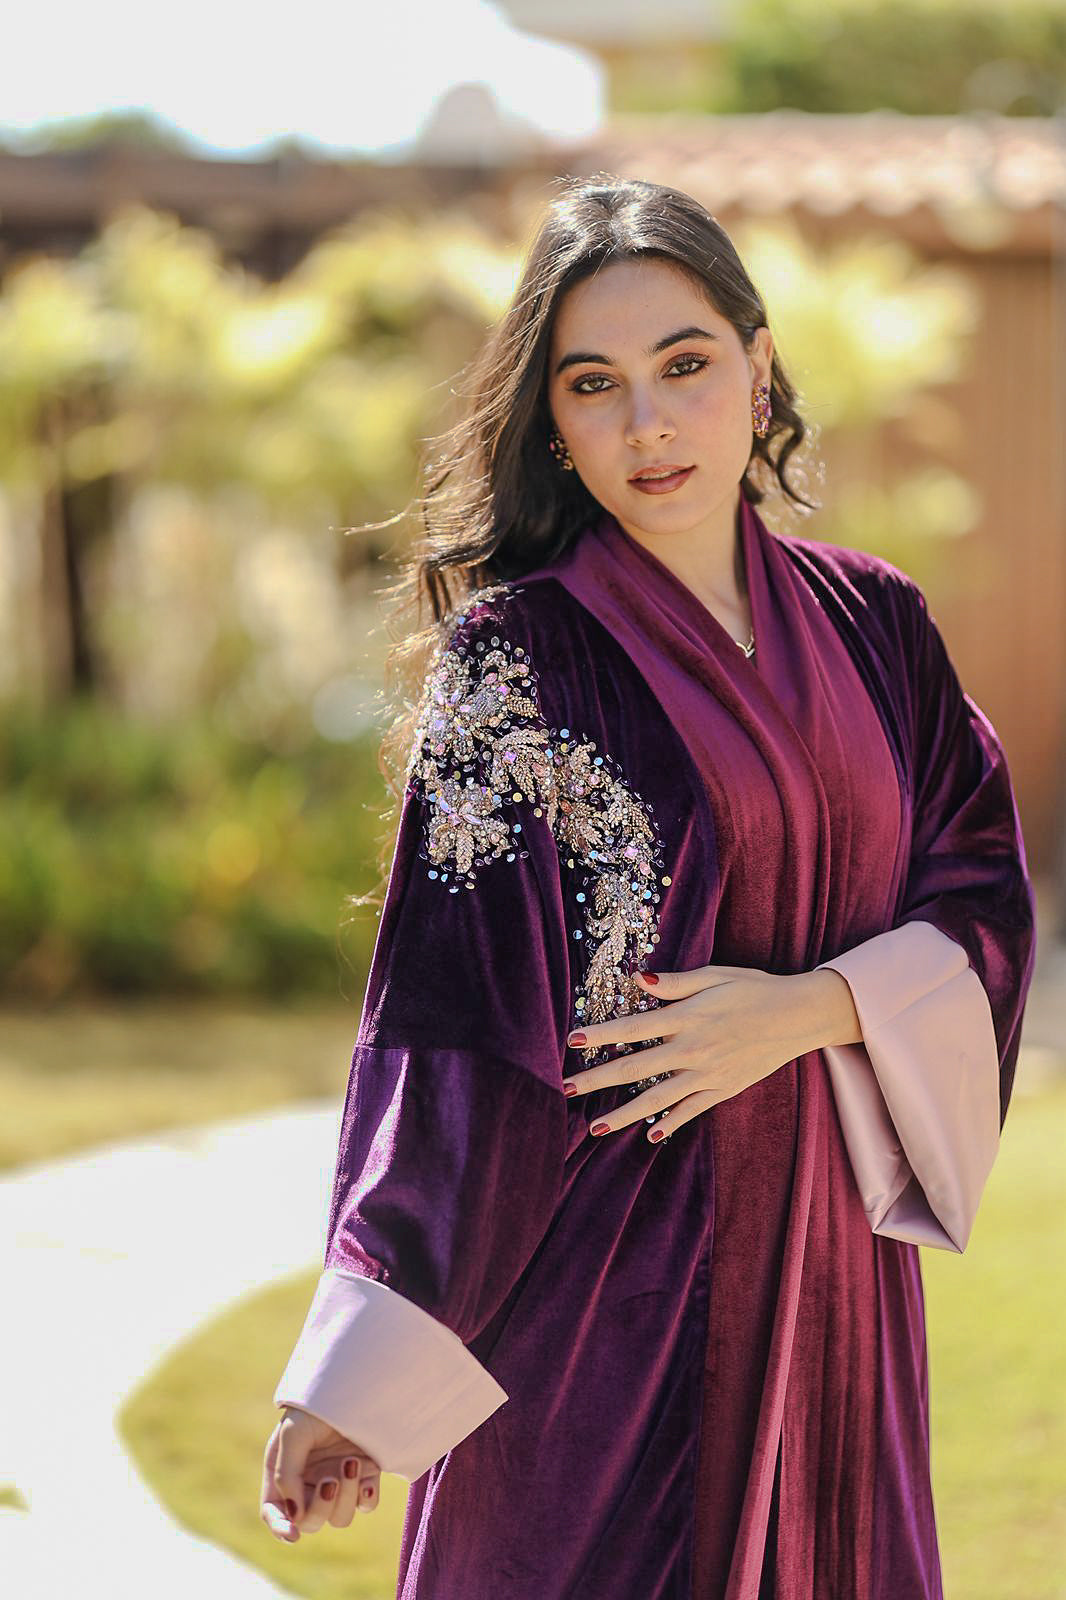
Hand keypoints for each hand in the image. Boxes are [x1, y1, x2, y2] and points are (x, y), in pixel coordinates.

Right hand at [260, 1406, 381, 1541]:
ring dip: (346, 1497)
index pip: (274, 1512)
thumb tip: (295, 1516)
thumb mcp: (292, 1435)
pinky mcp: (364, 1476)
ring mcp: (338, 1482)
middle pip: (310, 1522)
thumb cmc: (315, 1407)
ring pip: (340, 1517)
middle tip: (332, 1478)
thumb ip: (286, 1476)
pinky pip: (366, 1504)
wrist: (353, 1384)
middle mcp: (310, 1484)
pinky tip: (367, 1478)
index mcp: (283, 1474)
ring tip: (351, 1462)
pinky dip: (366, 1496)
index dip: (280, 1528)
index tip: (293, 1535)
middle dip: (321, 1506)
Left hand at [562, 962, 858, 1141]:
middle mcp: (693, 1049)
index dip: (601, 1036)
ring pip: (657, 1099)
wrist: (799, 1015)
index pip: (633, 1028)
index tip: (572, 1042)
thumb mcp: (714, 975)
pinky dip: (670, 1123)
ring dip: (623, 1114)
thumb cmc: (754, 988)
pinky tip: (650, 1135)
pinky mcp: (724, 1088)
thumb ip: (674, 983)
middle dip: (597, 1080)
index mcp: (687, 1018)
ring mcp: (708, 1074)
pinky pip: (691, 1110)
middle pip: (636, 1069)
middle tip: (566, 1089)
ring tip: (594, 1126)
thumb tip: (636, 980)